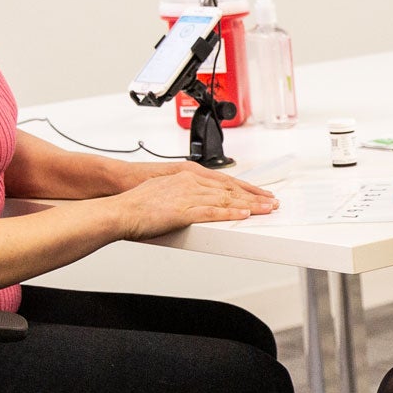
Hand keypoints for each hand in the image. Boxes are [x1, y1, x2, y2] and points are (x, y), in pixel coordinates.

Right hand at [108, 169, 279, 238]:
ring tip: (267, 209)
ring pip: (226, 200)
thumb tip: (193, 199)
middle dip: (254, 196)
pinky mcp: (184, 211)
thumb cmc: (137, 201)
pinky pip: (212, 213)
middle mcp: (191, 183)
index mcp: (188, 176)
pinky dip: (230, 214)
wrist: (120, 208)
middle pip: (230, 190)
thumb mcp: (164, 190)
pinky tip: (244, 216)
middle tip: (272, 202)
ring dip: (250, 205)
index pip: (224, 182)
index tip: (260, 193)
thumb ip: (182, 192)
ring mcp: (188, 196)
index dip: (245, 188)